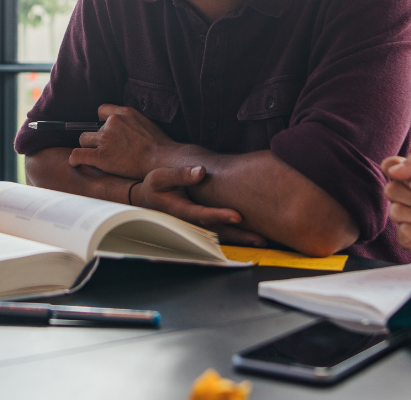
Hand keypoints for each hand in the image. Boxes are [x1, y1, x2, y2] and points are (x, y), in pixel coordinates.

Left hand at [67, 105, 178, 177]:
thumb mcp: (146, 122)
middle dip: (97, 139)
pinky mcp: (101, 156)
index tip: (106, 133)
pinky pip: (77, 155)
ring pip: (84, 140)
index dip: (101, 123)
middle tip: (108, 151)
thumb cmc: (160, 146)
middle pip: (91, 128)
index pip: (101, 110)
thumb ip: (131, 121)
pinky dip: (74, 160)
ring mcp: (105, 139)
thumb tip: (124, 127)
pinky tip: (76, 163)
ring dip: (89, 149)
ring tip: (99, 159)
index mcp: (124, 112)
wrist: (163, 160)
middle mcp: (112, 122)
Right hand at [128, 165, 266, 245]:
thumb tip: (201, 171)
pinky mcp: (202, 225)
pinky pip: (221, 232)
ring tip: (262, 240)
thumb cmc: (155, 186)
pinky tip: (255, 233)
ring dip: (241, 239)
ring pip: (221, 236)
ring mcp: (197, 227)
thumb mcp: (160, 177)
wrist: (148, 198)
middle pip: (217, 233)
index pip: (202, 215)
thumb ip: (180, 174)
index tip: (238, 216)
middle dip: (238, 236)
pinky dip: (237, 234)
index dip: (219, 216)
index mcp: (180, 211)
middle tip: (260, 238)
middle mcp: (190, 223)